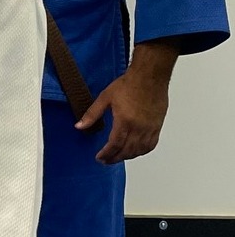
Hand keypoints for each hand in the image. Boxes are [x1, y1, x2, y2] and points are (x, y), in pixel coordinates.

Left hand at [76, 42, 175, 163]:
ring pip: (139, 150)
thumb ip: (91, 114)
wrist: (149, 76)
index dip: (106, 154)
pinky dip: (142, 151)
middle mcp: (139, 127)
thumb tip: (79, 126)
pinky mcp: (158, 125)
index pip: (114, 145)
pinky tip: (135, 151)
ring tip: (118, 156)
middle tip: (106, 160)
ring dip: (128, 156)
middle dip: (115, 158)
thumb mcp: (105, 98)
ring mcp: (150, 127)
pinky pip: (151, 144)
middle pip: (127, 151)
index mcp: (125, 121)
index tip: (99, 157)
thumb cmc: (129, 84)